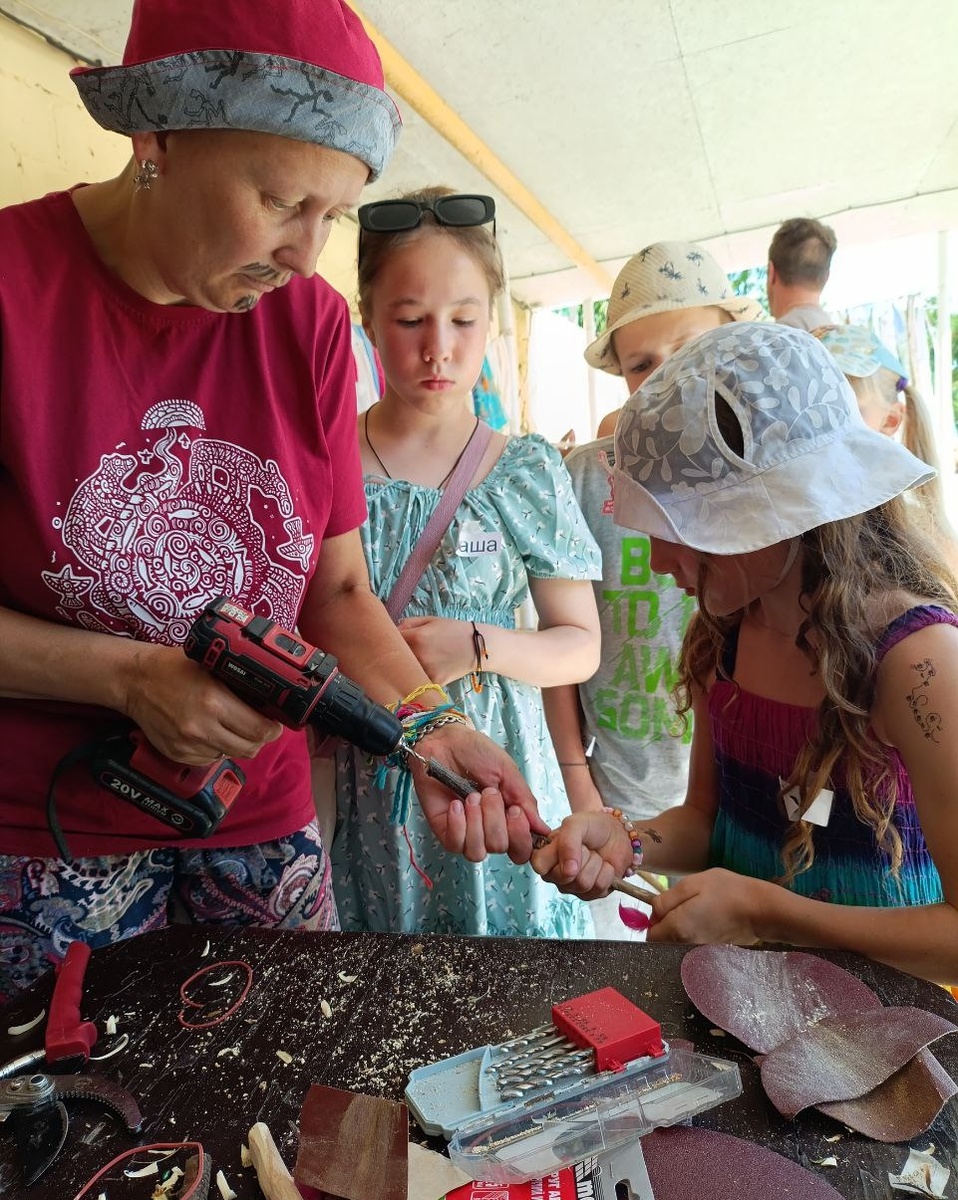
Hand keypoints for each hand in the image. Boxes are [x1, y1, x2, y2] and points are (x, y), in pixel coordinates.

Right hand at [122, 644, 283, 763]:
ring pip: (230, 755)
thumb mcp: (212, 667)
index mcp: (214, 702)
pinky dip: (216, 749)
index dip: (273, 730)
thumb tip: (267, 700)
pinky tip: (211, 732)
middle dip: (259, 740)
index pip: (258, 730)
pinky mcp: (177, 755)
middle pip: (249, 749)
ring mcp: (188, 745)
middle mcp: (202, 728)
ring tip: (232, 727)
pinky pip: (209, 759)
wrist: (135, 681)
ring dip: (236, 744)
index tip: (275, 724)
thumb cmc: (173, 668)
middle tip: (260, 728)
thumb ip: (238, 685)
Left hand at [397, 616, 472, 686]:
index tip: (391, 640)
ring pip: (406, 670)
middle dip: (396, 654)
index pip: (390, 640)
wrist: (477, 647)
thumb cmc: (453, 630)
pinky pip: (418, 680)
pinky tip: (425, 670)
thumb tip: (393, 631)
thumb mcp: (430, 620)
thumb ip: (408, 623)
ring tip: (418, 661)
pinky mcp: (434, 682)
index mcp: (416, 637)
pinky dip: (419, 677)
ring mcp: (426, 671)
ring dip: (406, 667)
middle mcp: (419, 655)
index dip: (389, 640)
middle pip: (395, 657)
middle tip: (403, 651)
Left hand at [409, 724, 548, 862]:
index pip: (521, 849)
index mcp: (509, 818)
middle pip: (500, 848)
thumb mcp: (507, 772)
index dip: (520, 837)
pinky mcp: (444, 831)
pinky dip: (458, 824)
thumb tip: (544, 830)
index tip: (515, 811)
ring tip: (471, 797)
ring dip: (476, 823)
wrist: (445, 742)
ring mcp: (466, 832)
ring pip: (477, 852)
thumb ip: (525, 801)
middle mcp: (489, 830)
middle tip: (488, 792)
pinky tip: (456, 804)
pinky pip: (455, 844)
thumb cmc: (477, 753)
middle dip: (495, 819)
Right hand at [529, 810, 632, 898]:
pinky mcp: (591, 894)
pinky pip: (599, 888)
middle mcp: (555, 874)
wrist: (617, 833)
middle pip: (565, 877)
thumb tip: (569, 871)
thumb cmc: (592, 827)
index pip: (540, 865)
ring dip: (595, 864)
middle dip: (582, 857)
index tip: (568, 842)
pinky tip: (603, 865)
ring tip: (595, 855)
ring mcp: (572, 887)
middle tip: (585, 847)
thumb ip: (567, 841)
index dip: (556, 856)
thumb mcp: (575, 824)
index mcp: (545, 856)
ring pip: (583, 883)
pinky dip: (606, 872)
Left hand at [646, 868, 764, 945]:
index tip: (667, 903)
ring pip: (678, 939)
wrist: (761, 910)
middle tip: (686, 901)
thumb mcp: (692, 884)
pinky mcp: (711, 949)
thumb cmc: (726, 891)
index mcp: (677, 928)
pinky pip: (694, 940)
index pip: (650, 933)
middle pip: (663, 938)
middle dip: (667, 921)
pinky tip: (710, 916)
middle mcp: (685, 944)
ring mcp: (699, 949)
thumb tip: (653, 911)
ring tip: (700, 906)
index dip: (653, 918)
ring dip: (681, 924)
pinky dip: (696, 930)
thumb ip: (667, 899)